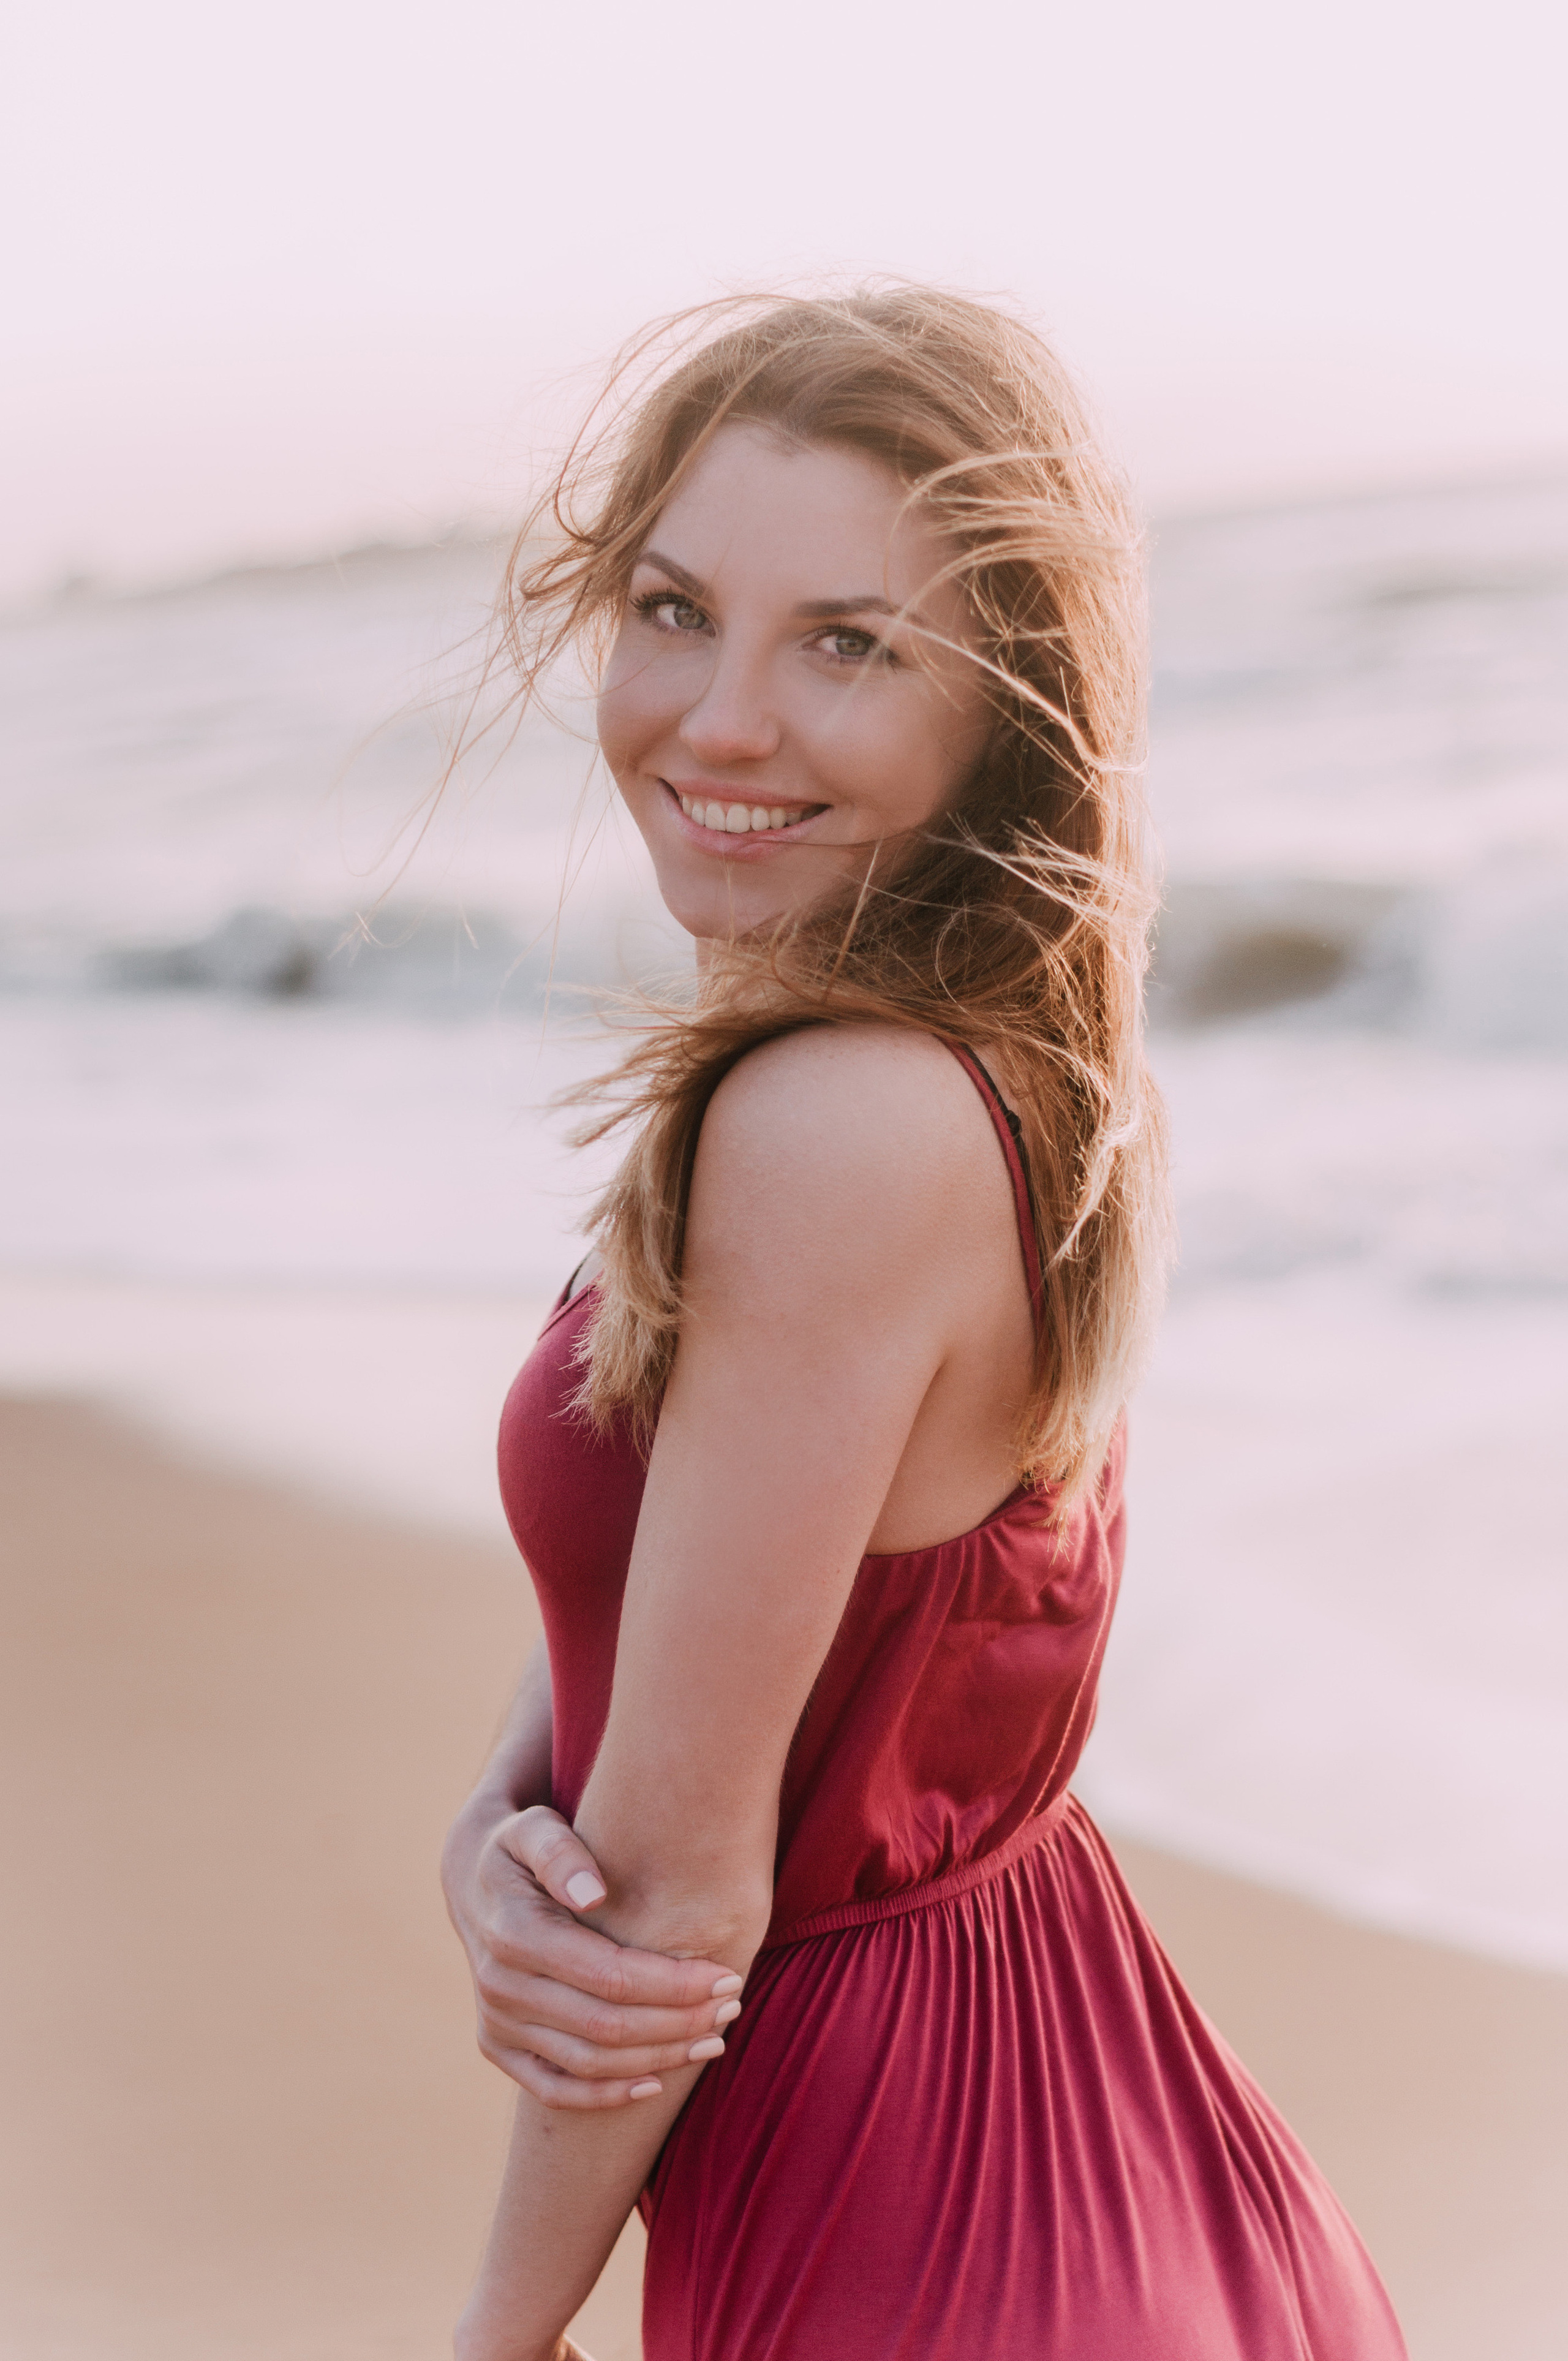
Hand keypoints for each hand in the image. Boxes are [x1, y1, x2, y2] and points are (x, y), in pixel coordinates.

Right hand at [441, 1799, 744, 2108]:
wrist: (473, 1883)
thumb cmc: (522, 1848)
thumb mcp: (534, 1829)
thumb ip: (561, 1852)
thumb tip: (592, 1892)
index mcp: (513, 1933)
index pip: (609, 1975)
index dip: (673, 1984)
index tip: (726, 1975)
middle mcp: (500, 1986)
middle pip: (605, 2026)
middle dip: (678, 2022)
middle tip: (732, 2007)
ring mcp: (496, 2023)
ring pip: (587, 2063)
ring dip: (656, 2059)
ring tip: (712, 2041)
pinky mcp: (496, 2048)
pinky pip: (553, 2089)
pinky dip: (605, 2097)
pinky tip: (655, 2085)